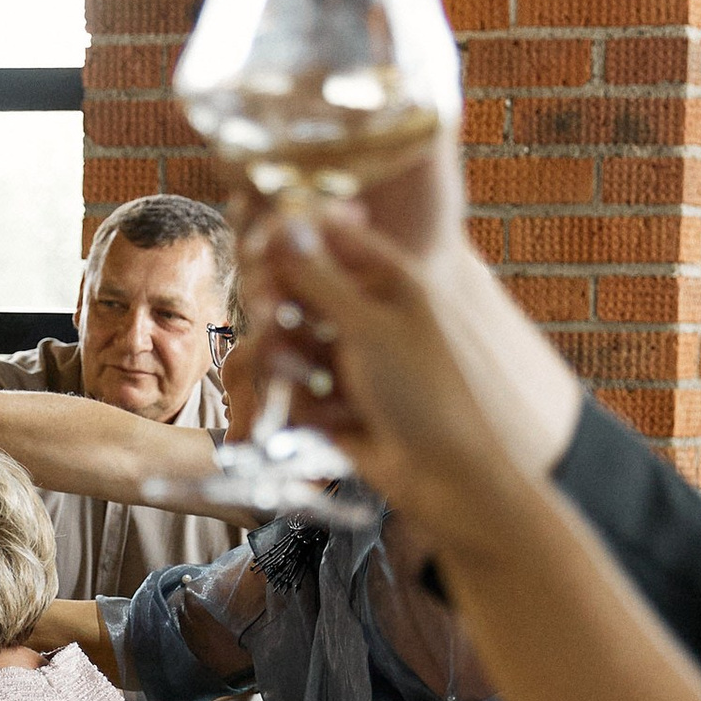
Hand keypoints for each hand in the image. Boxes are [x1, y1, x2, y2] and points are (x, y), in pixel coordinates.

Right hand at [254, 204, 537, 550]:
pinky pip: (291, 387)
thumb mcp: (369, 327)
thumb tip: (283, 223)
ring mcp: (344, 355)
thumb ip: (320, 277)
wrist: (442, 477)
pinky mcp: (329, 398)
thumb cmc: (424, 394)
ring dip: (290, 363)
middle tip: (275, 322)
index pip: (325, 234)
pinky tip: (331, 422)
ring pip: (285, 339)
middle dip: (281, 311)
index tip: (258, 251)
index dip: (287, 240)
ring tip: (316, 388)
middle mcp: (363, 310)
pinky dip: (304, 404)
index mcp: (386, 277)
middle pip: (294, 288)